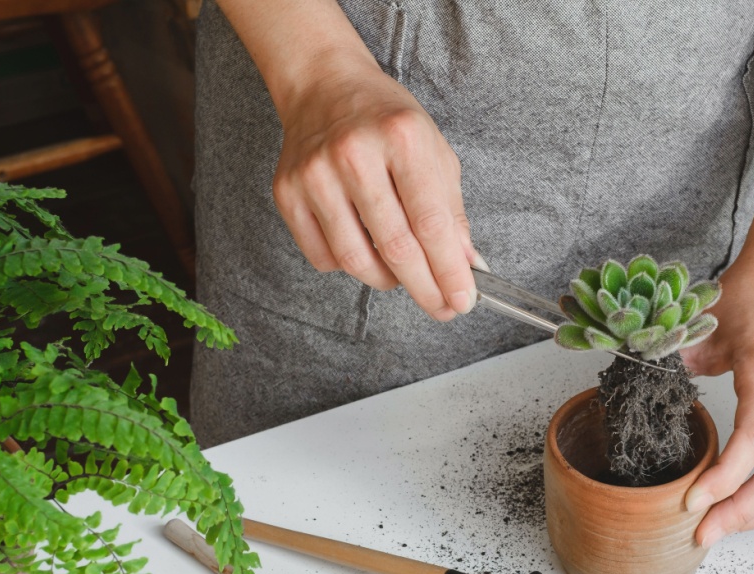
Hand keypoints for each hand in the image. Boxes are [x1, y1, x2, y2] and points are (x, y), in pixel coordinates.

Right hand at [271, 53, 478, 320]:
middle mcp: (355, 155)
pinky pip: (323, 257)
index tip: (462, 300)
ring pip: (356, 261)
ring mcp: (315, 175)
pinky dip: (349, 265)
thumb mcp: (433, 150)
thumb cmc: (385, 120)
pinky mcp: (287, 192)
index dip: (449, 271)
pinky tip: (364, 248)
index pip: (431, 223)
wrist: (324, 86)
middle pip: (395, 248)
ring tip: (403, 274)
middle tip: (441, 307)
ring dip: (388, 280)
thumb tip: (465, 266)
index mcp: (402, 138)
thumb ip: (451, 210)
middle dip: (425, 288)